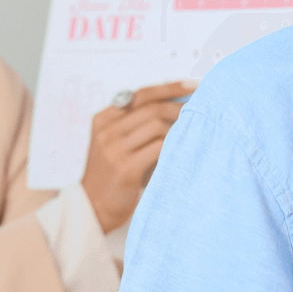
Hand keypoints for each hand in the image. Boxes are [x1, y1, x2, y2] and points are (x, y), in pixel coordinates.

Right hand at [81, 80, 193, 231]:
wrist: (93, 206)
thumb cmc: (112, 174)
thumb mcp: (114, 143)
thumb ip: (135, 124)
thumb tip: (177, 104)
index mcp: (103, 119)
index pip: (140, 94)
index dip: (169, 88)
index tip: (193, 85)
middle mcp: (106, 130)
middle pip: (151, 108)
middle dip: (179, 108)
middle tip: (199, 112)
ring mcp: (114, 149)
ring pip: (156, 126)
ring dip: (177, 129)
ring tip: (189, 135)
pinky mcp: (125, 168)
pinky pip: (159, 148)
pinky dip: (174, 146)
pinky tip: (182, 150)